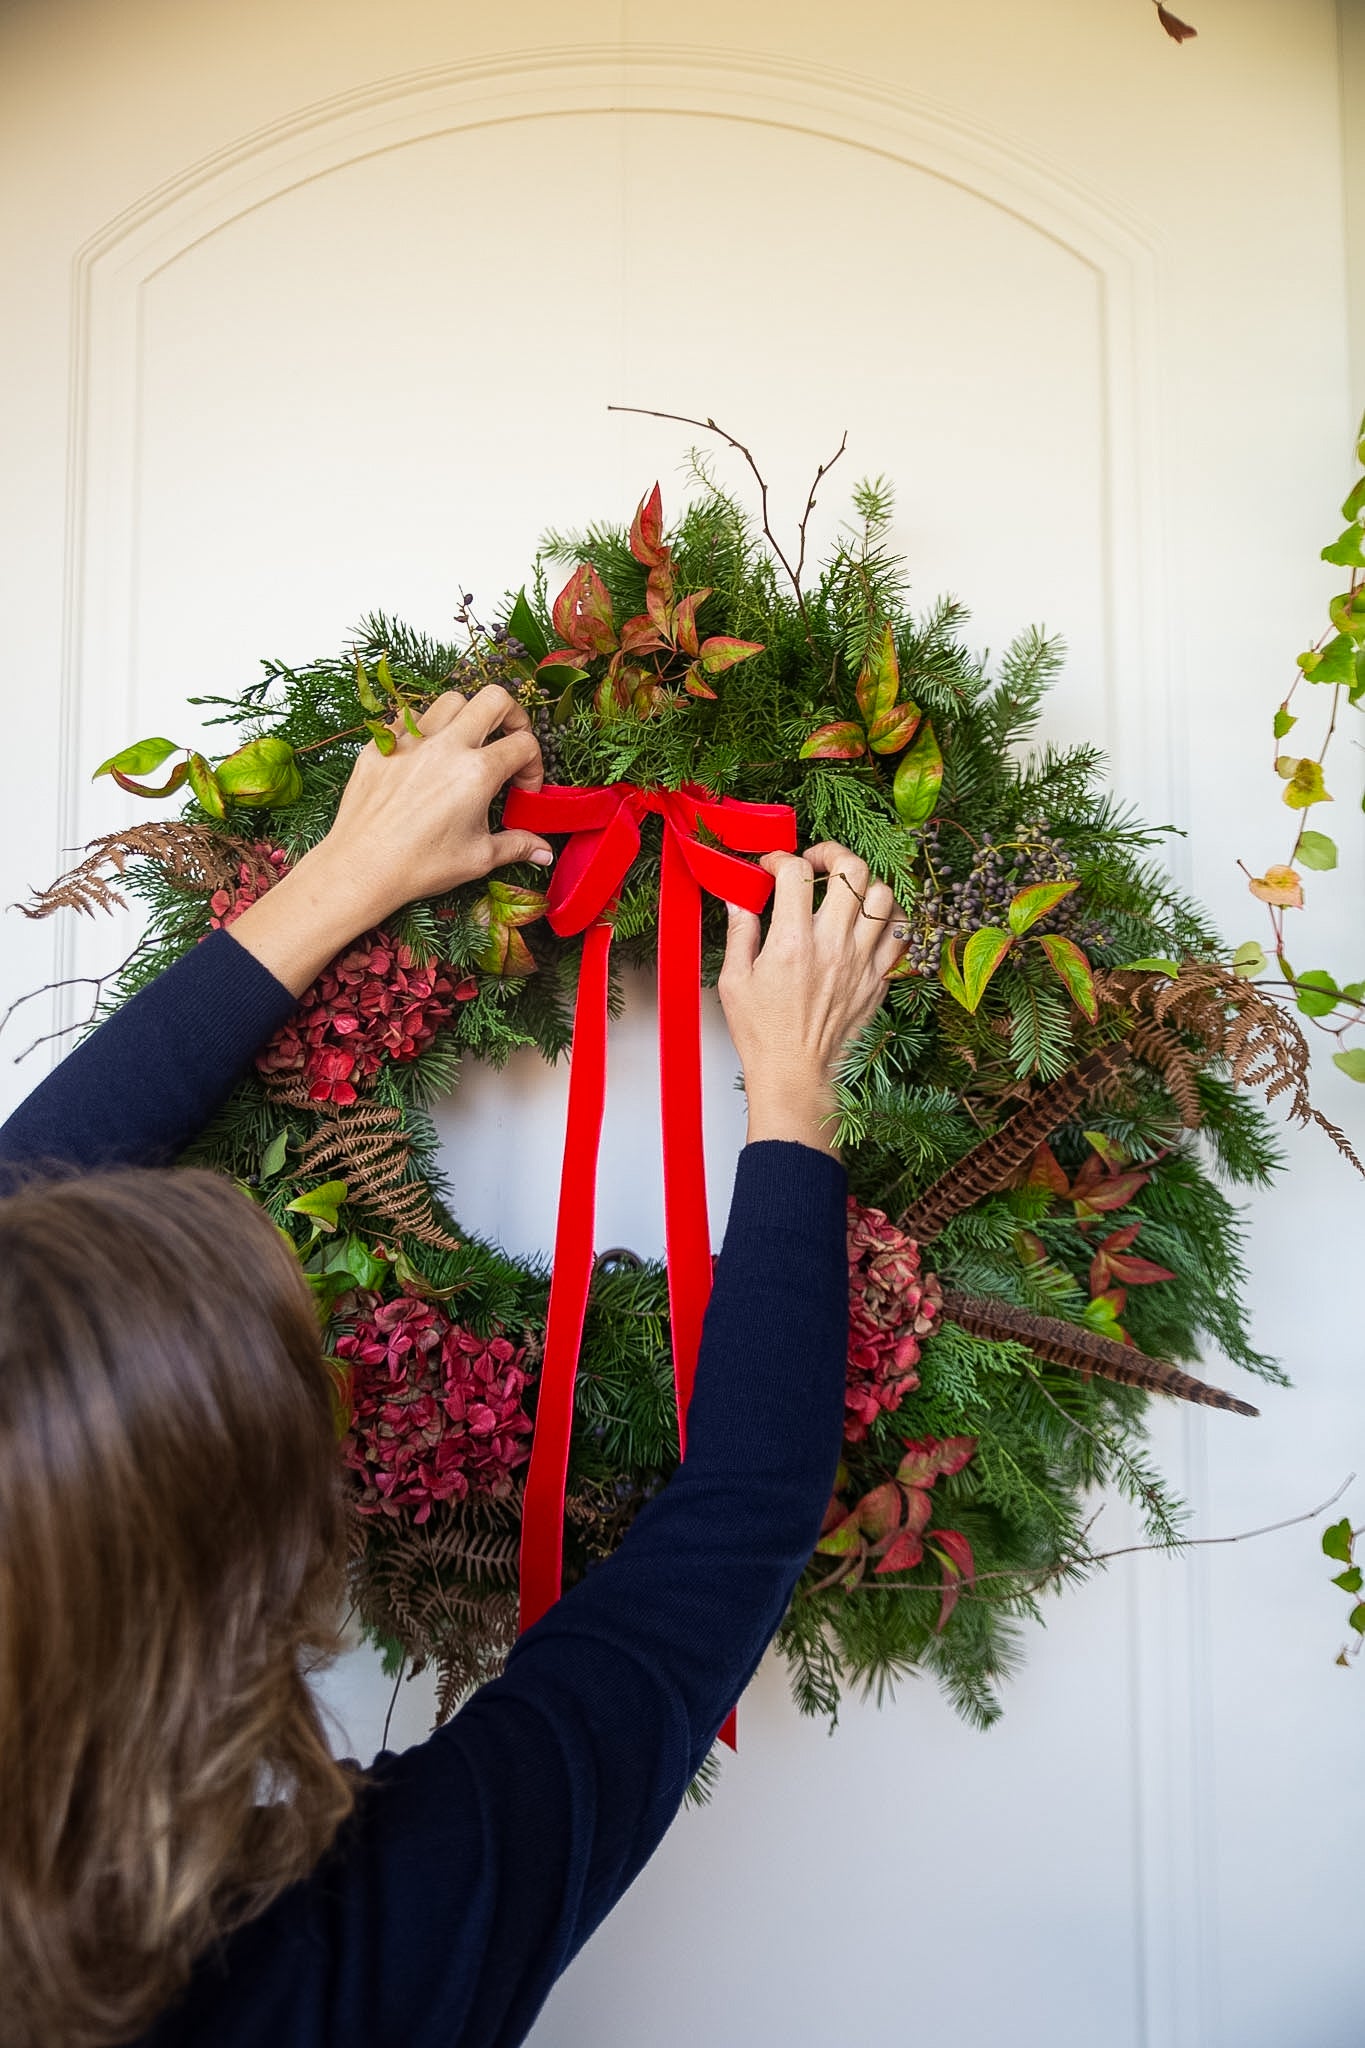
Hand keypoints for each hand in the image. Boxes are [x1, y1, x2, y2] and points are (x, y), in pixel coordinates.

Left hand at [227, 686, 551, 993]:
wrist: (361, 869)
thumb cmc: (421, 866)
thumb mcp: (478, 858)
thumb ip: (517, 845)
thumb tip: (545, 850)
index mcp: (476, 773)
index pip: (524, 744)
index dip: (534, 765)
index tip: (522, 790)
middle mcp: (446, 746)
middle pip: (494, 699)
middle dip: (512, 716)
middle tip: (508, 742)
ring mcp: (410, 741)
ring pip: (450, 700)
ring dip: (467, 717)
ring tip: (466, 747)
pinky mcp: (380, 745)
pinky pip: (408, 719)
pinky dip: (424, 730)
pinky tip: (425, 758)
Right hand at [718, 842, 907, 1156]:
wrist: (796, 1075)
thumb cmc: (763, 1034)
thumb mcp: (734, 980)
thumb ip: (740, 931)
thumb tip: (738, 897)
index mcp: (792, 943)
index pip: (795, 872)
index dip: (780, 857)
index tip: (771, 866)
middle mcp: (833, 946)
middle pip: (852, 870)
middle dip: (832, 852)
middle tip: (816, 861)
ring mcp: (862, 961)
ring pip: (884, 895)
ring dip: (864, 883)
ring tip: (846, 889)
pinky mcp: (879, 979)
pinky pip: (901, 934)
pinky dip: (890, 917)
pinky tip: (871, 918)